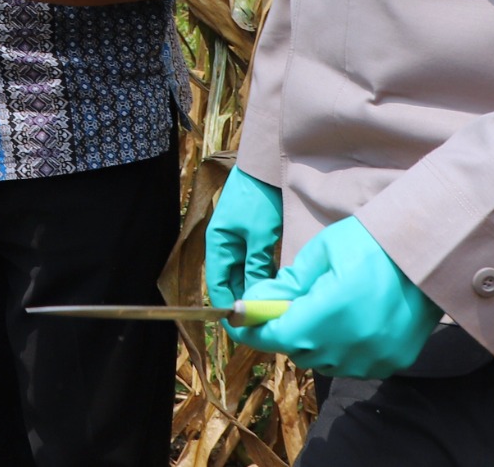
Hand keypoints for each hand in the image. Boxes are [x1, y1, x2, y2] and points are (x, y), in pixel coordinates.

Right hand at [205, 167, 285, 310]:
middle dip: (244, 302)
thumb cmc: (259, 199)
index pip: (218, 287)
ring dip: (254, 290)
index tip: (241, 328)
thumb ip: (256, 267)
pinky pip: (254, 263)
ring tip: (270, 309)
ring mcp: (238, 240)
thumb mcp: (259, 236)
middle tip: (261, 323)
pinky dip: (262, 276)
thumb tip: (255, 297)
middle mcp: (225, 245)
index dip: (227, 309)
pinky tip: (275, 287)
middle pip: (231, 283)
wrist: (267, 166)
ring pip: (244, 274)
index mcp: (218, 246)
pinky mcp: (252, 236)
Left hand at [228, 217, 438, 379]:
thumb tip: (256, 303)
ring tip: (322, 311)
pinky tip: (348, 323)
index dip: (255, 330)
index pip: (279, 334)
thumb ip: (288, 283)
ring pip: (326, 362)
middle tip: (285, 308)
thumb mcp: (322, 252)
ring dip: (314, 343)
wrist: (429, 252)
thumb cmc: (372, 242)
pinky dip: (342, 349)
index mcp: (332, 311)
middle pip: (300, 351)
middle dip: (286, 331)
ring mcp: (376, 357)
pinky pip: (353, 364)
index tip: (239, 323)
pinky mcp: (393, 361)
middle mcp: (353, 342)